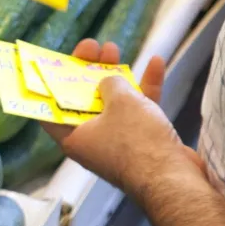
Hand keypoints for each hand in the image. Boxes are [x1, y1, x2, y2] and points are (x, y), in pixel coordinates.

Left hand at [40, 40, 203, 195]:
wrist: (173, 178)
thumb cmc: (137, 141)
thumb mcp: (119, 101)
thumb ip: (110, 83)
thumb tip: (109, 81)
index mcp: (73, 138)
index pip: (51, 110)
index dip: (51, 86)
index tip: (56, 64)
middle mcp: (92, 142)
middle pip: (85, 101)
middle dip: (87, 72)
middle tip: (92, 48)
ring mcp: (119, 142)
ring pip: (113, 103)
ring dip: (114, 76)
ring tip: (113, 49)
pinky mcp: (144, 142)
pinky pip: (140, 111)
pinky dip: (145, 88)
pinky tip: (155, 63)